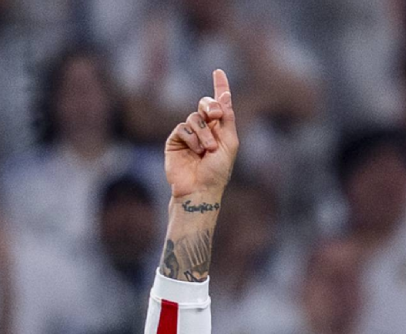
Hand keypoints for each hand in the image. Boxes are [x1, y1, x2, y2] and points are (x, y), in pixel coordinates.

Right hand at [164, 70, 239, 200]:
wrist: (200, 189)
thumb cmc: (218, 171)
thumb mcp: (229, 143)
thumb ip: (228, 119)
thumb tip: (225, 96)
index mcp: (221, 129)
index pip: (220, 104)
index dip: (220, 87)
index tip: (218, 71)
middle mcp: (205, 129)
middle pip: (205, 104)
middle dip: (211, 106)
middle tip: (216, 115)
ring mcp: (189, 134)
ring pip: (194, 117)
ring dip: (203, 132)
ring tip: (207, 150)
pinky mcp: (175, 140)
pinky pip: (182, 128)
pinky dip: (191, 138)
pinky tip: (195, 152)